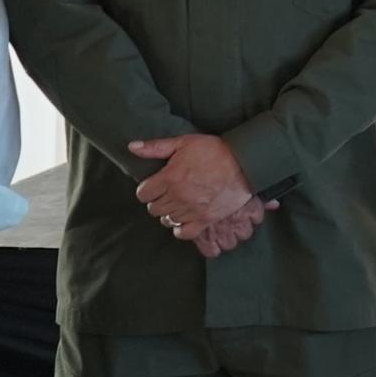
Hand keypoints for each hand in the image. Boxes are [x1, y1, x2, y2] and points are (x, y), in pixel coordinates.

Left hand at [130, 135, 270, 248]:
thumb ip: (155, 147)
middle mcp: (178, 197)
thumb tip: (131, 146)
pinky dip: (180, 229)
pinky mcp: (206, 219)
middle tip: (167, 193)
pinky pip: (184, 233)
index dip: (147, 189)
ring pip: (167, 219)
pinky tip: (184, 220)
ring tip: (178, 203)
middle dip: (157, 200)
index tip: (155, 185)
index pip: (143, 194)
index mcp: (169, 178)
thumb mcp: (183, 142)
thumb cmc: (214, 150)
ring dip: (169, 212)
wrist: (244, 163)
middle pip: (154, 208)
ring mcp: (192, 210)